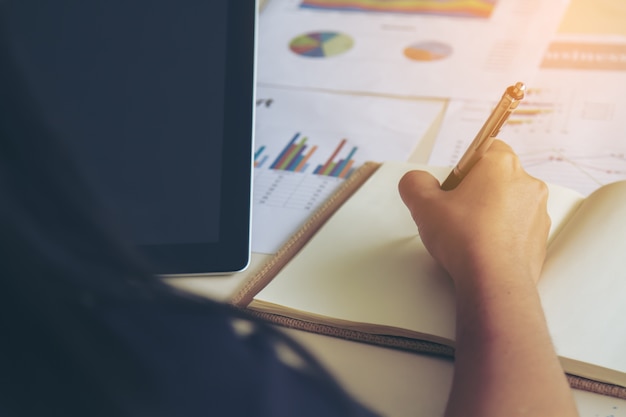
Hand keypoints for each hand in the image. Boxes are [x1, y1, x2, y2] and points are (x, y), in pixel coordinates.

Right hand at [398, 140, 550, 287]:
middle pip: (496, 176)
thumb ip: (415, 183)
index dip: (464, 165)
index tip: (452, 185)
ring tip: (466, 234)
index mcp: (501, 165)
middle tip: (454, 211)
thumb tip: (416, 181)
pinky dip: (501, 233)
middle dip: (475, 190)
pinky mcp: (540, 237)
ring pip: (507, 202)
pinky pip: (517, 226)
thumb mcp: (423, 205)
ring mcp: (537, 211)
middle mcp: (526, 182)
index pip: (486, 146)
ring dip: (489, 212)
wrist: (494, 281)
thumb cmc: (465, 239)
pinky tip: (481, 248)